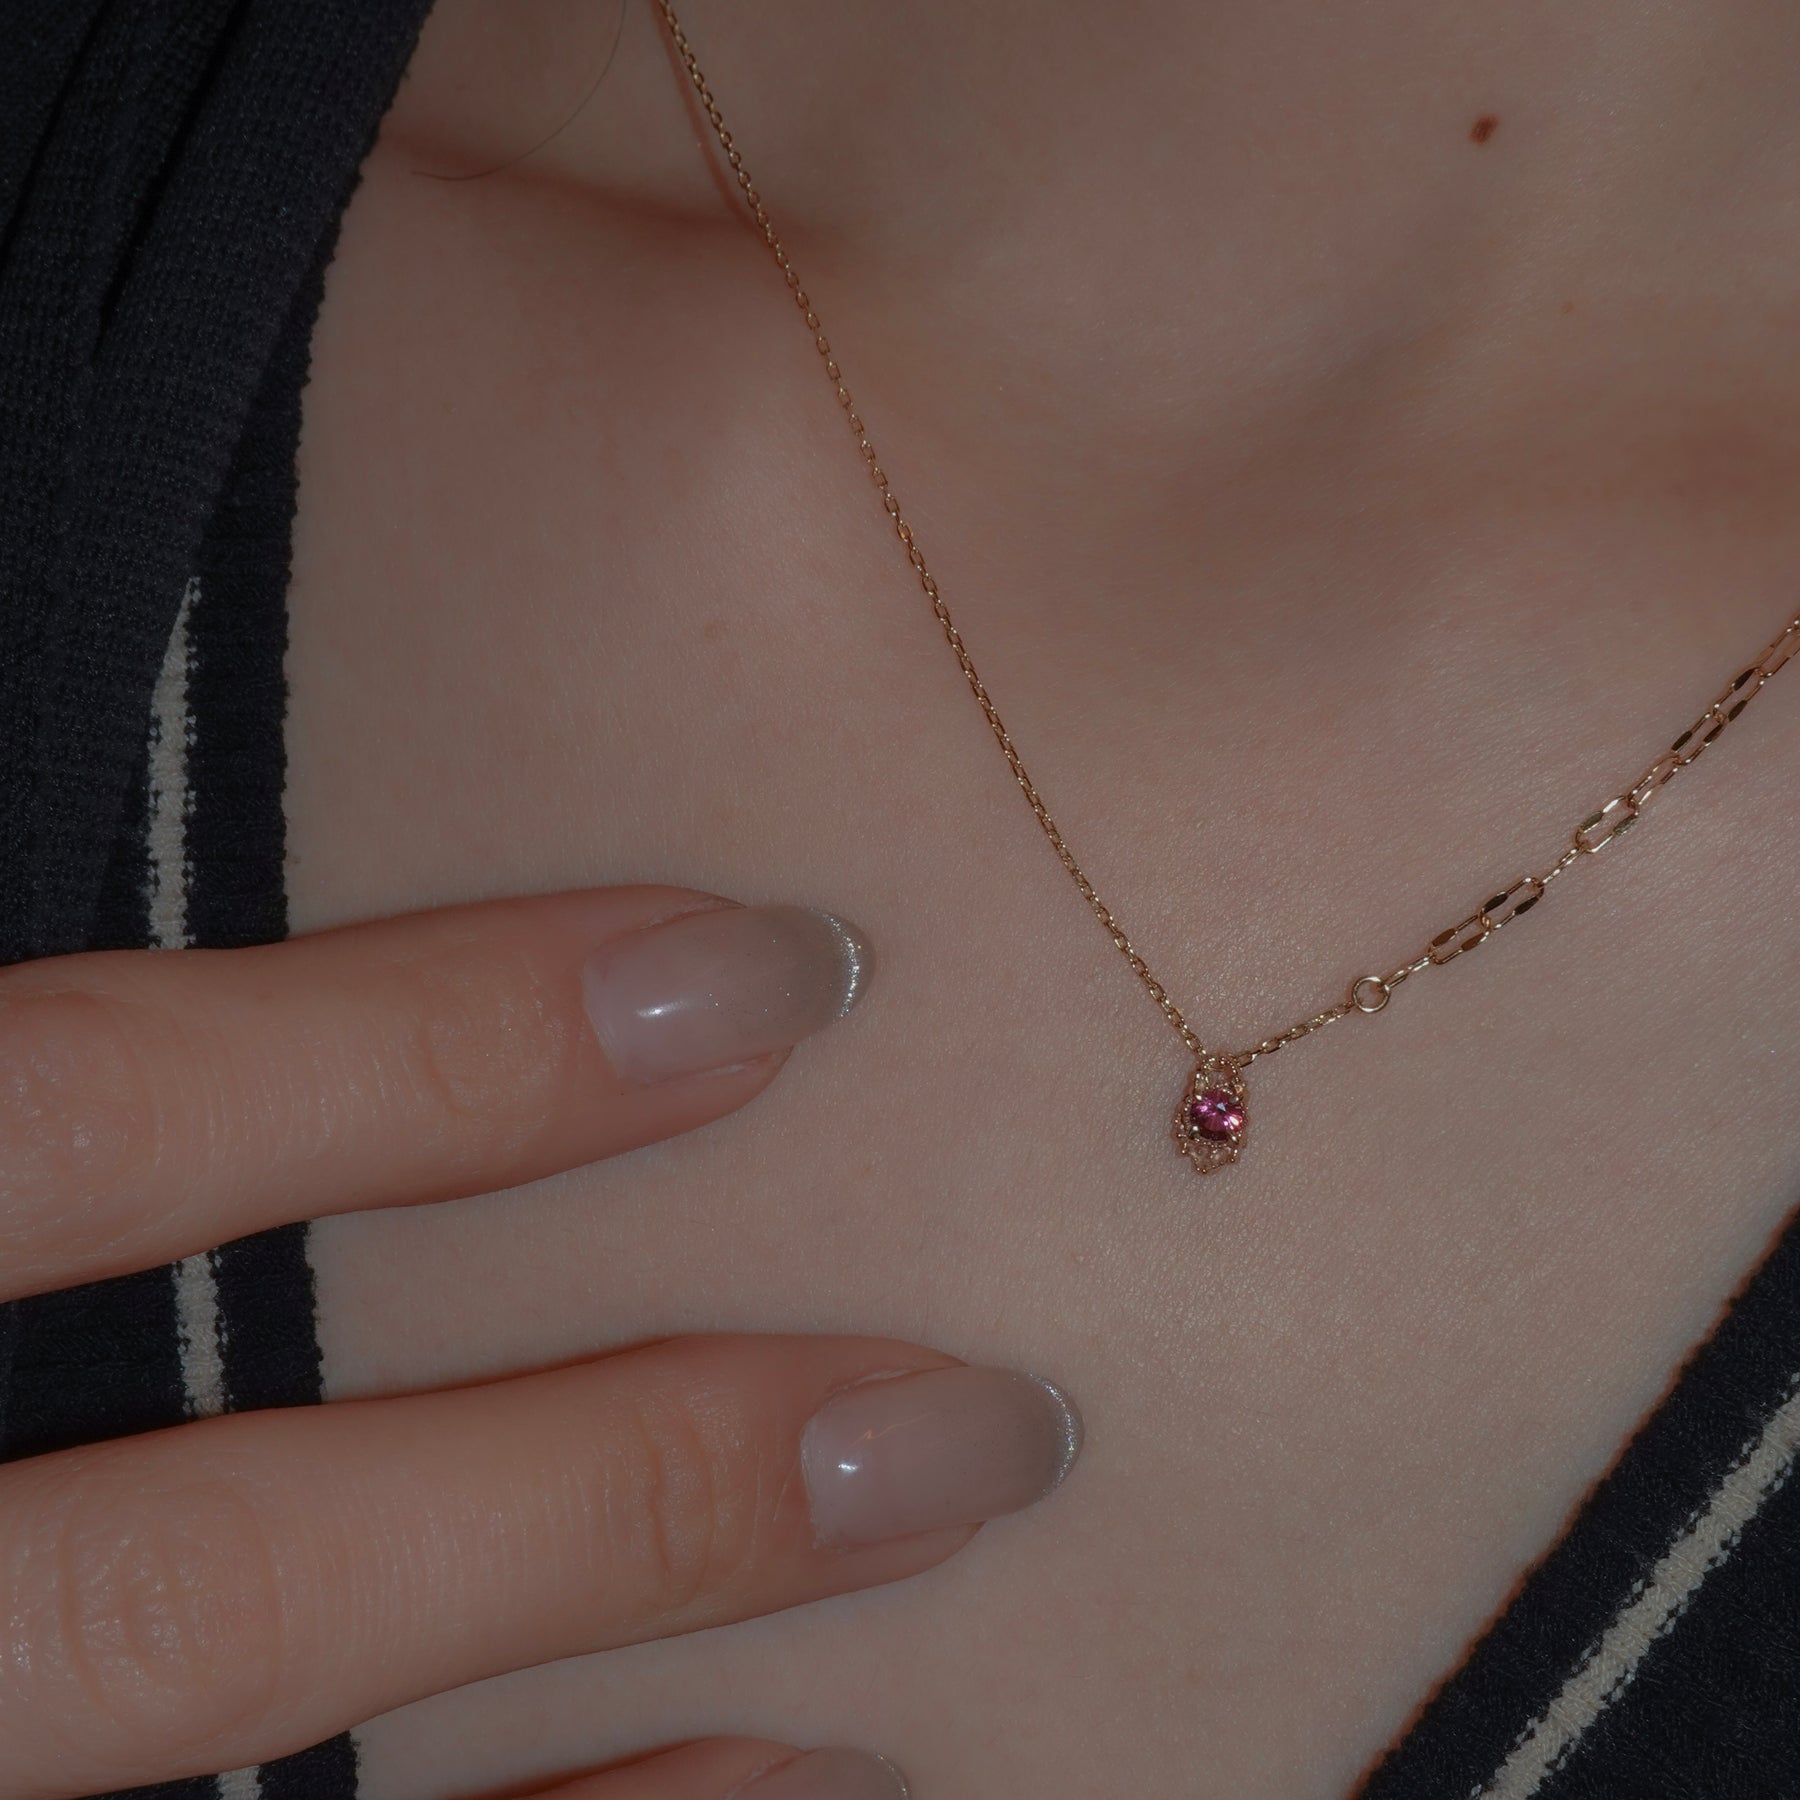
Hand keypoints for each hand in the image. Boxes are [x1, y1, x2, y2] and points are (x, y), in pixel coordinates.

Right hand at [0, 887, 1080, 1799]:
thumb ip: (57, 1028)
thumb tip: (160, 807)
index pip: (60, 1120)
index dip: (422, 1053)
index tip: (758, 975)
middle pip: (193, 1580)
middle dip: (618, 1497)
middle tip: (978, 1414)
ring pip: (238, 1754)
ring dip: (614, 1669)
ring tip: (932, 1565)